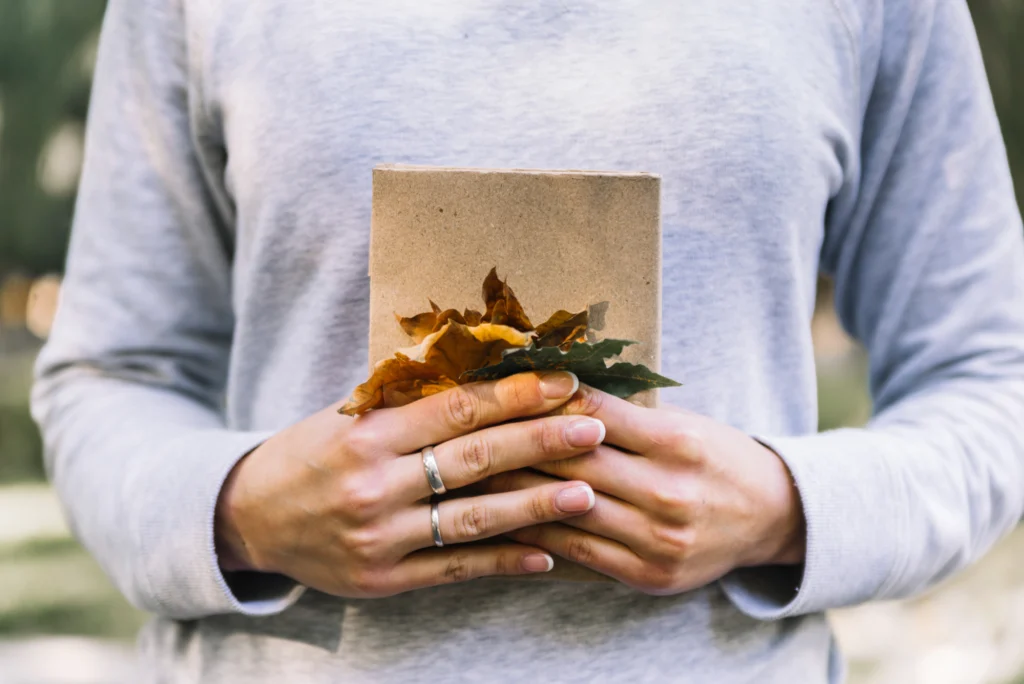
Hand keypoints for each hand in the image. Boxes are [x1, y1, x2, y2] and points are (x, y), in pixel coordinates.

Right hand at [214, 372, 604, 597]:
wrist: (248, 517)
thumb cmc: (310, 453)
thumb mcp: (349, 416)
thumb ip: (408, 400)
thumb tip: (484, 366)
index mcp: (367, 433)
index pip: (455, 409)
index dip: (514, 395)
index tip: (563, 383)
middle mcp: (374, 484)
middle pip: (473, 459)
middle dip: (540, 442)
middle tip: (593, 429)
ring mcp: (380, 537)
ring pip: (472, 519)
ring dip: (535, 507)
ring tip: (588, 494)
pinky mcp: (383, 579)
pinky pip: (454, 570)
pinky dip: (502, 562)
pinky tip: (545, 555)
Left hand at [484, 385, 804, 594]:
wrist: (772, 516)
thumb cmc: (716, 456)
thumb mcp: (682, 421)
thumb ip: (624, 414)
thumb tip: (551, 391)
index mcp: (678, 442)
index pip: (594, 414)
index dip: (543, 401)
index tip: (501, 389)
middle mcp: (669, 492)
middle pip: (574, 462)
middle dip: (515, 444)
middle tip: (466, 430)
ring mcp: (659, 539)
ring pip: (568, 509)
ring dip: (513, 492)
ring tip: (471, 475)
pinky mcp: (648, 575)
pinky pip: (579, 552)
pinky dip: (538, 536)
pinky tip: (505, 521)